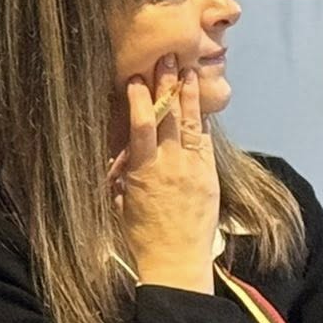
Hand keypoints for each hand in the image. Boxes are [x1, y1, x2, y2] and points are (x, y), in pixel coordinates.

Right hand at [115, 56, 218, 292]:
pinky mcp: (209, 176)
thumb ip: (120, 178)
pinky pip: (205, 141)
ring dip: (188, 94)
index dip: (139, 100)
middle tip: (166, 57)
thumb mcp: (121, 206)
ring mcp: (193, 169)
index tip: (134, 78)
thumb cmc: (142, 240)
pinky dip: (201, 120)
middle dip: (167, 85)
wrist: (177, 264)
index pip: (141, 127)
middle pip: (169, 116)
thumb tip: (114, 159)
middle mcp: (169, 166)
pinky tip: (199, 103)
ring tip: (187, 68)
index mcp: (142, 173)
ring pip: (190, 123)